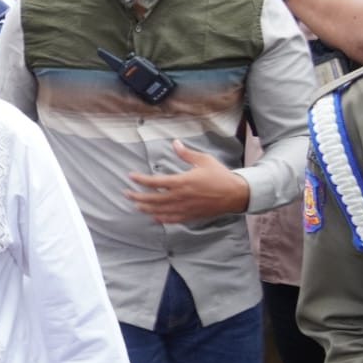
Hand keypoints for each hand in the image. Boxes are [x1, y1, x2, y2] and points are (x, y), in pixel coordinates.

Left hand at [125, 140, 249, 222]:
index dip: (140, 180)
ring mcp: (185, 208)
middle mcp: (181, 197)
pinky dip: (161, 218)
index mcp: (182, 182)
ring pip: (160, 210)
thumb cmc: (220, 176)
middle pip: (153, 199)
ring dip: (146, 208)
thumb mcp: (204, 160)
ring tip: (136, 205)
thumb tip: (175, 143)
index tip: (131, 176)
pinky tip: (154, 217)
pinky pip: (172, 219)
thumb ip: (186, 153)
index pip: (155, 182)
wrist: (236, 194)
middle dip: (138, 196)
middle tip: (127, 194)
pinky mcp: (191, 215)